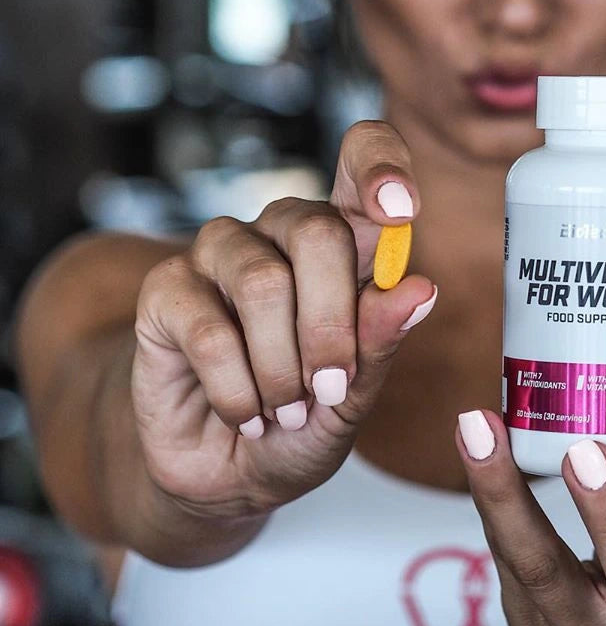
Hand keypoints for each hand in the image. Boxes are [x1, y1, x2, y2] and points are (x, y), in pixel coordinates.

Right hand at [131, 121, 436, 519]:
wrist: (233, 470)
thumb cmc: (309, 416)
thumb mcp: (358, 390)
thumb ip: (383, 337)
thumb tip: (420, 288)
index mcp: (344, 235)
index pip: (364, 155)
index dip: (383, 168)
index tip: (402, 210)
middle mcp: (282, 229)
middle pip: (317, 232)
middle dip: (332, 326)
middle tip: (331, 388)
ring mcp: (220, 252)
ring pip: (263, 283)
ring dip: (282, 368)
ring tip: (287, 409)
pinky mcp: (166, 289)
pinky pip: (209, 332)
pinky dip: (238, 391)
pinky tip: (246, 414)